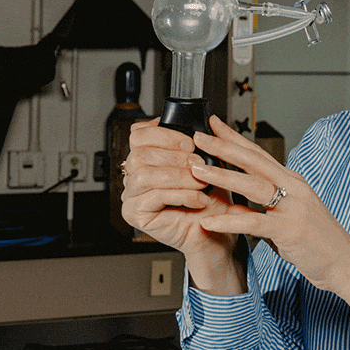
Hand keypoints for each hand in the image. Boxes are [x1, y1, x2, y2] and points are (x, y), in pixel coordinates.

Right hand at [120, 118, 247, 293]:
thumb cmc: (211, 199)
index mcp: (148, 157)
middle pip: (139, 153)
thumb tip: (210, 119)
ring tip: (201, 183)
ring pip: (145, 174)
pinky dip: (181, 195)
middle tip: (200, 165)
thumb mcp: (211, 164)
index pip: (138, 134)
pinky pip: (153, 196)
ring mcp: (132, 195)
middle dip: (175, 157)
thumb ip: (207, 142)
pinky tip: (198, 199)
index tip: (189, 142)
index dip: (163, 134)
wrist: (217, 230)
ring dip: (179, 176)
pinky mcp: (135, 214)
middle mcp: (135, 174)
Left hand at [190, 115, 349, 309]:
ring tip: (197, 170)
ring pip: (253, 185)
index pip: (258, 154)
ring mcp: (293, 208)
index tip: (213, 124)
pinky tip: (210, 222)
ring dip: (222, 176)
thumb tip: (234, 208)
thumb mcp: (287, 219)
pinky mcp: (290, 231)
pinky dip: (230, 221)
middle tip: (198, 137)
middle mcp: (293, 188)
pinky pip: (254, 223)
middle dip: (224, 147)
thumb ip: (261, 211)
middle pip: (254, 161)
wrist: (346, 263)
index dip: (234, 138)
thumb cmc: (319, 242)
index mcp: (292, 182)